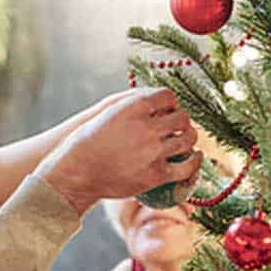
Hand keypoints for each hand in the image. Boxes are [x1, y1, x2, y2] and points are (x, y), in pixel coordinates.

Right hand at [35, 88, 198, 212]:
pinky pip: (185, 167)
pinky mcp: (155, 175)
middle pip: (182, 117)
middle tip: (179, 126)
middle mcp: (145, 127)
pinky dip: (194, 162)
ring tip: (186, 139)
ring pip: (187, 139)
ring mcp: (152, 152)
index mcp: (132, 107)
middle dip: (183, 120)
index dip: (170, 102)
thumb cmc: (87, 142)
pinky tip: (195, 158)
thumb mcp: (106, 113)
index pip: (167, 96)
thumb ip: (132, 105)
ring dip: (190, 137)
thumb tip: (157, 101)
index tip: (167, 109)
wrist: (76, 173)